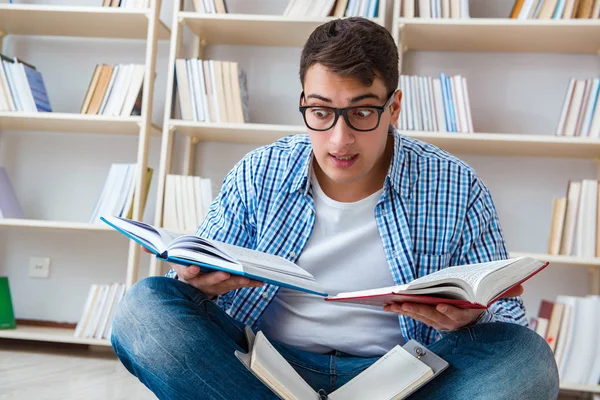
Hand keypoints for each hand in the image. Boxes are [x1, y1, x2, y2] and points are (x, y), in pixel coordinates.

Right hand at [140, 245, 263, 297]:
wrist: (193, 288)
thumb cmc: (184, 265)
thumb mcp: (171, 258)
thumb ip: (156, 251)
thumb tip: (142, 243)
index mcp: (186, 275)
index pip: (186, 273)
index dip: (189, 270)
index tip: (193, 267)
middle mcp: (200, 284)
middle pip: (209, 281)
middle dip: (217, 277)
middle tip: (225, 271)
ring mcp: (215, 288)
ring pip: (226, 285)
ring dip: (237, 281)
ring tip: (248, 276)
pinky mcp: (227, 288)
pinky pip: (239, 285)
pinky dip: (250, 283)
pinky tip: (261, 281)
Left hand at [383, 284, 523, 330]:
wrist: (472, 317)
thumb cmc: (478, 301)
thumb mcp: (493, 296)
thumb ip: (506, 292)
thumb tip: (522, 286)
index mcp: (465, 315)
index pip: (457, 315)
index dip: (449, 312)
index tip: (441, 306)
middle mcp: (450, 321)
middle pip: (433, 316)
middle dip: (419, 310)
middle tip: (406, 304)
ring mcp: (437, 321)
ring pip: (420, 316)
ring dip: (406, 310)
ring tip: (392, 303)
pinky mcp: (427, 318)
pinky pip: (412, 314)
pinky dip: (401, 309)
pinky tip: (388, 304)